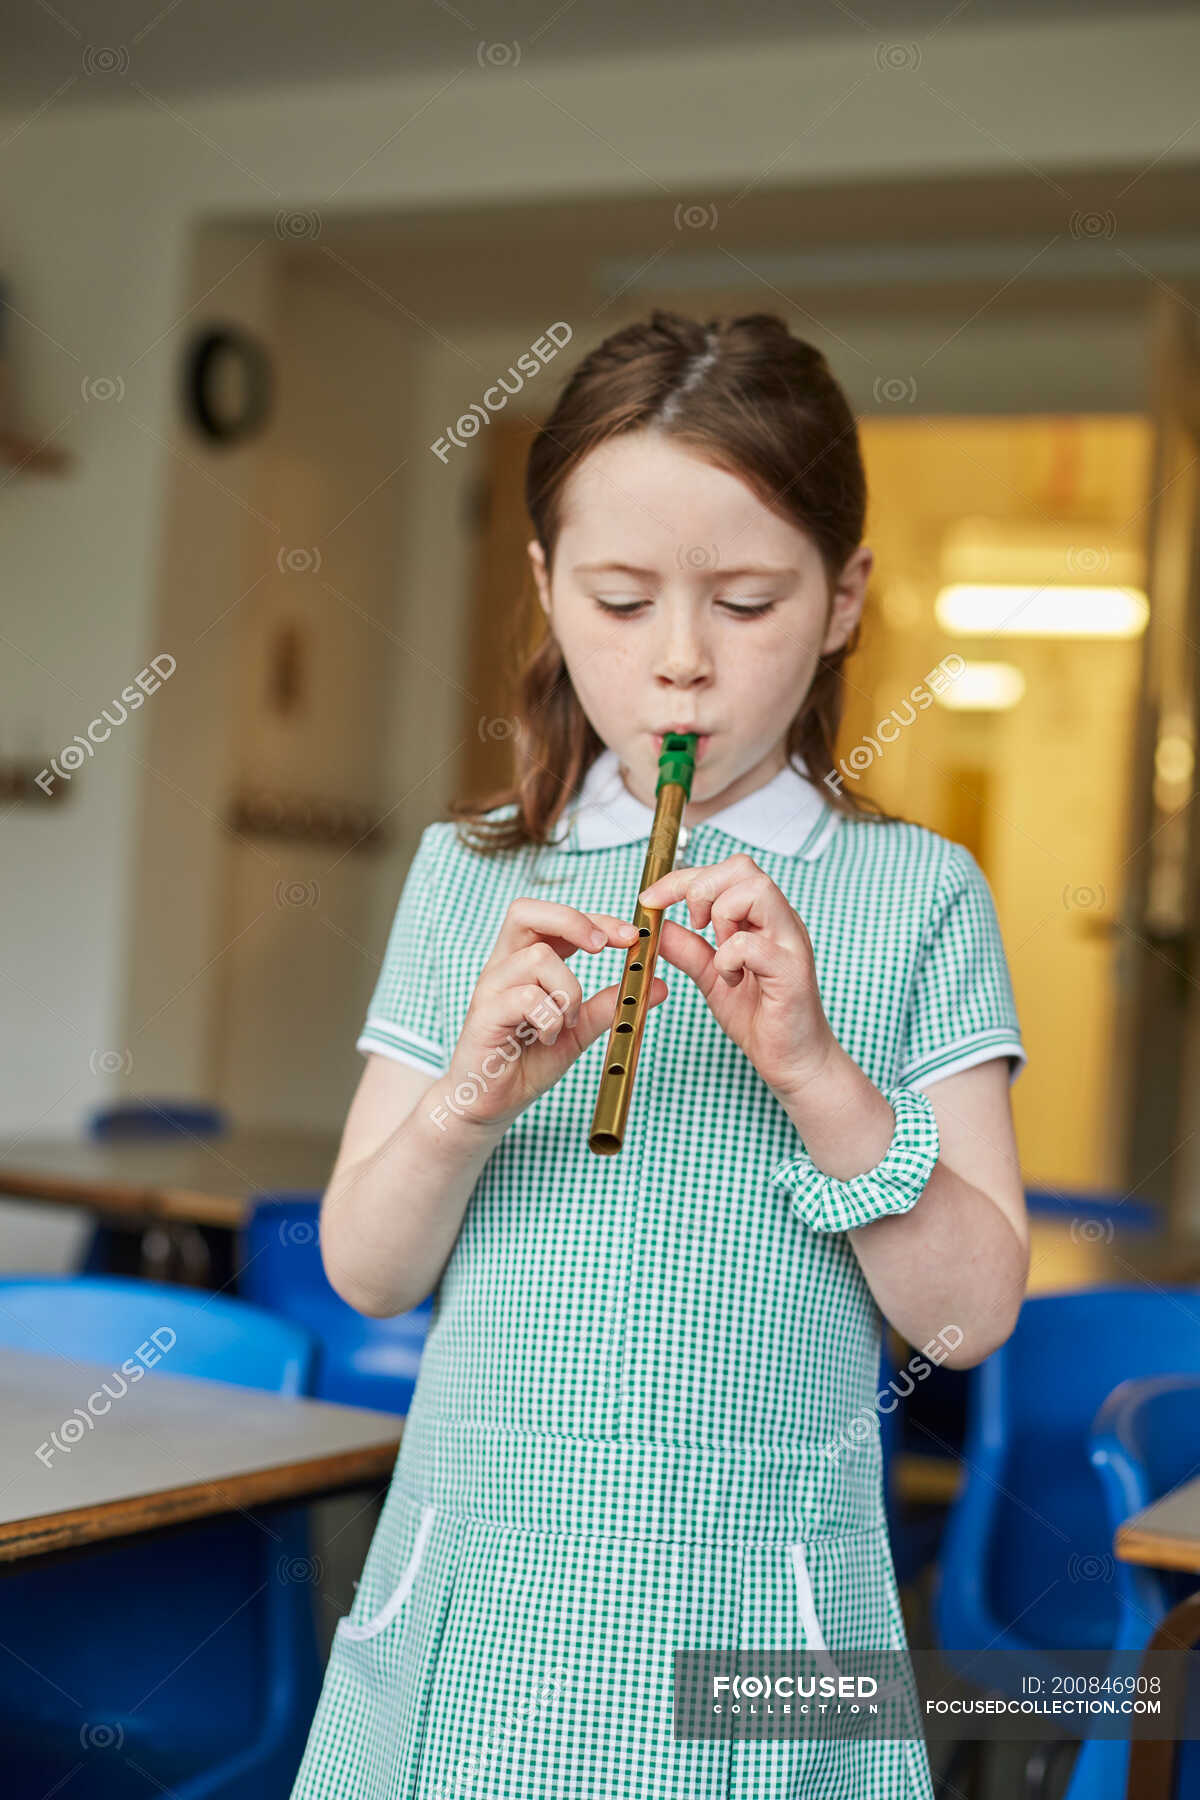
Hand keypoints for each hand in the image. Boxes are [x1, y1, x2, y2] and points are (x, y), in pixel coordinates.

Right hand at [444, 897, 666, 1132]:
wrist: (490, 1103)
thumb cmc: (528, 1061)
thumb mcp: (578, 1029)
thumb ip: (609, 1004)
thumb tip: (658, 984)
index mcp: (524, 961)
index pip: (555, 918)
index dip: (594, 918)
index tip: (631, 938)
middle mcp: (503, 966)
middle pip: (526, 911)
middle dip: (573, 921)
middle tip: (603, 948)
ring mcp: (490, 988)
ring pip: (538, 958)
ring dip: (567, 990)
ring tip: (566, 1023)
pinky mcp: (483, 1014)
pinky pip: (526, 997)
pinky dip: (550, 1018)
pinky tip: (548, 1038)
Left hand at [638, 852, 835, 1104]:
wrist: (794, 1062)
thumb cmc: (761, 1018)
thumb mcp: (713, 977)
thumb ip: (688, 949)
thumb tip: (657, 926)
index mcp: (763, 918)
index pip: (727, 870)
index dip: (683, 878)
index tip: (651, 900)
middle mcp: (781, 921)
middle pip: (743, 867)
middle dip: (701, 888)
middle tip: (694, 926)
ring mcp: (791, 943)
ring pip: (756, 891)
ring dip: (721, 917)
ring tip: (719, 955)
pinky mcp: (792, 972)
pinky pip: (753, 945)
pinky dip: (729, 959)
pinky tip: (731, 981)